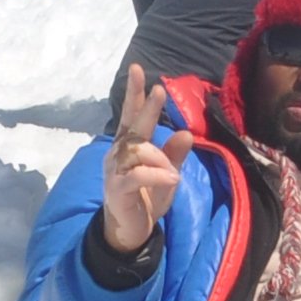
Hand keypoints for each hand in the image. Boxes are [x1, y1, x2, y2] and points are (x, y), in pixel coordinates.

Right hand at [100, 62, 194, 256]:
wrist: (130, 231)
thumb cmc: (147, 198)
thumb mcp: (167, 174)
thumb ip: (174, 154)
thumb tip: (186, 132)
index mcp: (128, 146)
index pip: (130, 115)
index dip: (134, 93)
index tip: (137, 69)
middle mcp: (118, 153)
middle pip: (133, 126)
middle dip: (146, 107)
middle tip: (159, 90)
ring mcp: (114, 171)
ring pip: (139, 152)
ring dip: (161, 159)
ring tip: (173, 173)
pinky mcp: (117, 189)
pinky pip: (139, 175)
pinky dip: (158, 175)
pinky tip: (172, 180)